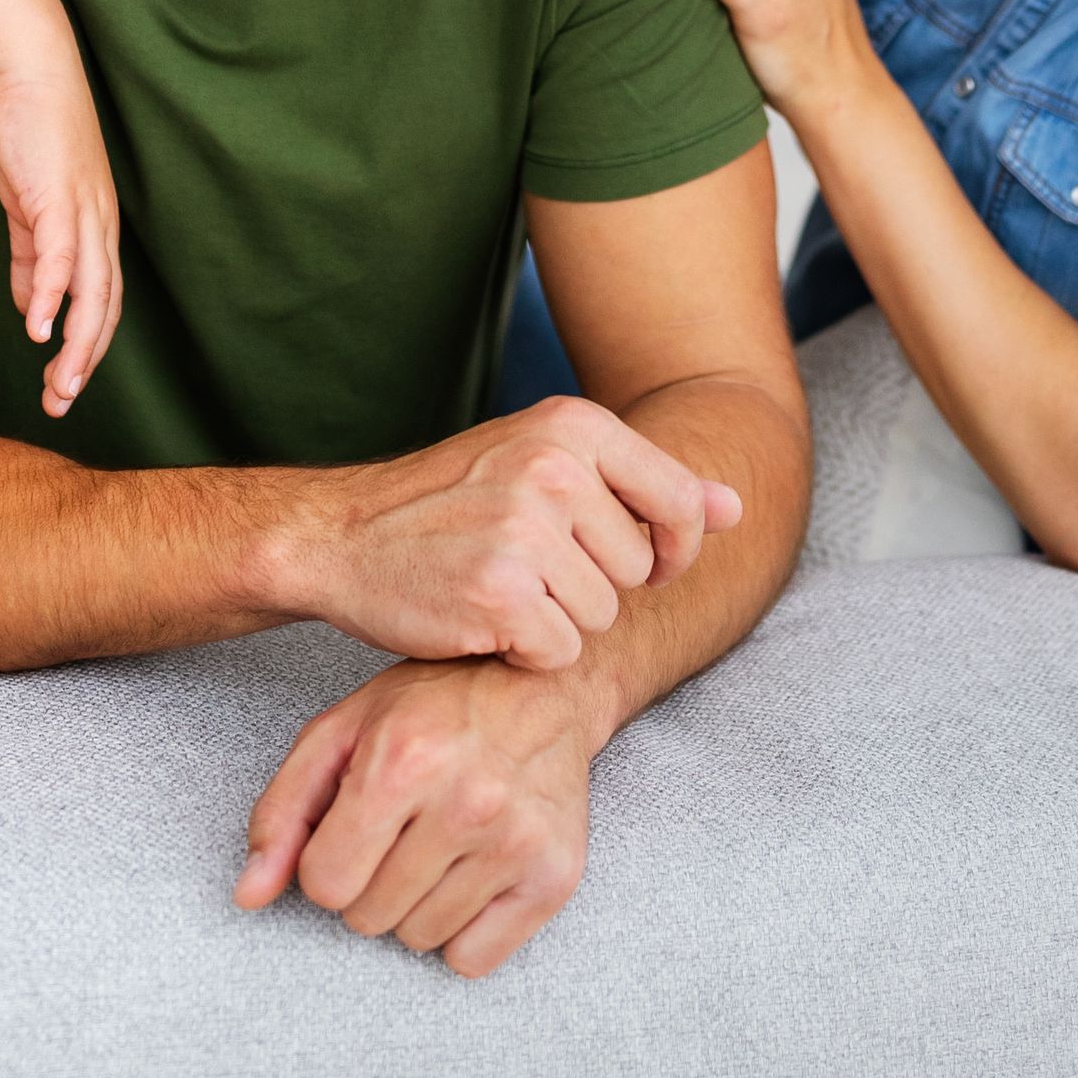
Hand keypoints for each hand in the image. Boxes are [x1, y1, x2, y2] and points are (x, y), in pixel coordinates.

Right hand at [0, 60, 123, 417]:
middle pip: (104, 308)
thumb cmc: (33, 137)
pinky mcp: (57, 195)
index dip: (87, 350)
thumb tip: (34, 311)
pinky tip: (38, 329)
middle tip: (61, 405)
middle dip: (84, 363)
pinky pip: (58, 255)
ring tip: (59, 385)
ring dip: (76, 344)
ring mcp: (84, 211)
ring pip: (90, 291)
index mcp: (96, 230)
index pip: (102, 304)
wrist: (33, 72)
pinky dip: (51, 295)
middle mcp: (101, 226)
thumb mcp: (31, 209)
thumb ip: (32, 260)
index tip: (63, 389)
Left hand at [238, 657, 594, 977]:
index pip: (325, 885)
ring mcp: (517, 841)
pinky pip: (474, 960)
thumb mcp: (343, 731)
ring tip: (439, 846)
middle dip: (371, 883)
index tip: (354, 831)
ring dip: (417, 905)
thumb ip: (284, 811)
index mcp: (404, 760)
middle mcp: (467, 801)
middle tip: (402, 832)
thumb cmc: (436, 706)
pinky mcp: (556, 874)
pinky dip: (464, 930)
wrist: (547, 689)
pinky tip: (473, 873)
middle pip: (368, 918)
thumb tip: (248, 895)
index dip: (328, 862)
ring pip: (420, 940)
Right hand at [274, 397, 742, 672]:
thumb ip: (642, 484)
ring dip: (556, 622)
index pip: (680, 503)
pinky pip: (559, 652)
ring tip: (498, 588)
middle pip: (638, 569)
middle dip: (592, 586)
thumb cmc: (450, 505)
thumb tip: (735, 508)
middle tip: (524, 567)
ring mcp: (526, 528)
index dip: (668, 549)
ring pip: (601, 616)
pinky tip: (481, 621)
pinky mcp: (500, 592)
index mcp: (574, 424)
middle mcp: (555, 466)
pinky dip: (523, 653)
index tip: (631, 560)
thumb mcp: (546, 464)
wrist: (343, 537)